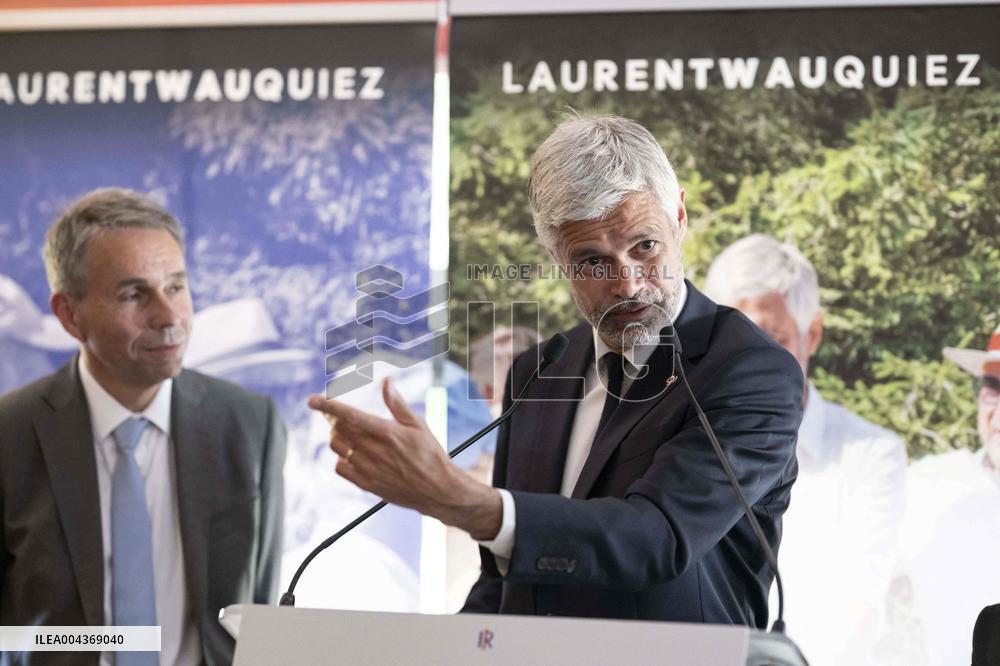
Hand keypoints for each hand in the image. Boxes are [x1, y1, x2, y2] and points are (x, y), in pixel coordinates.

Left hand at [307, 378, 502, 539]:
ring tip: (349, 434)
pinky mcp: (366, 484)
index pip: (350, 416)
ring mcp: (368, 469)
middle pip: (339, 429)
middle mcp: (375, 451)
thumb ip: (397, 404)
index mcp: (387, 432)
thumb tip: (386, 382)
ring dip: (337, 437)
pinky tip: (353, 454)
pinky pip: (340, 468)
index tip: (312, 400)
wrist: (438, 490)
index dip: (329, 406)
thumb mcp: (418, 425)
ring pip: (337, 448)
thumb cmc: (431, 454)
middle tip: (342, 416)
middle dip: (335, 419)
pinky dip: (341, 458)